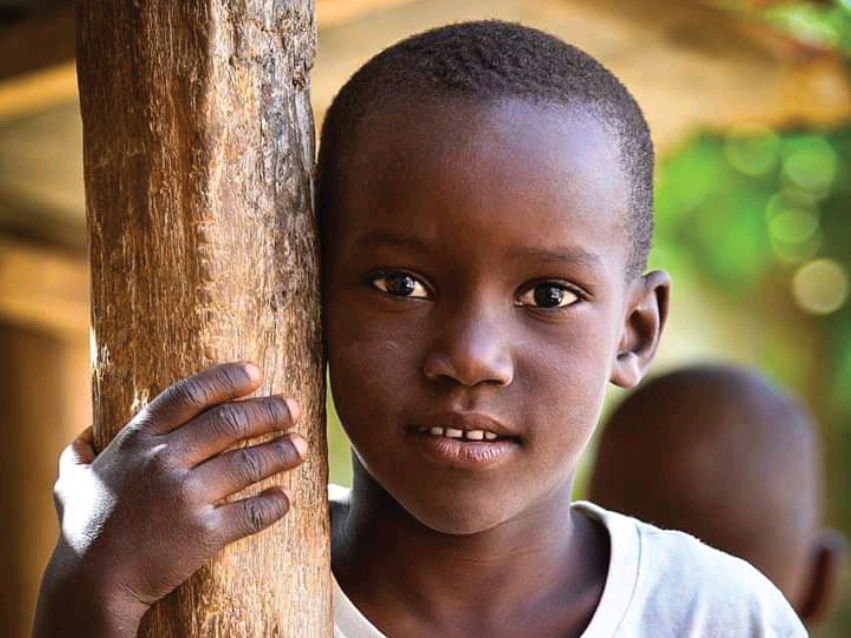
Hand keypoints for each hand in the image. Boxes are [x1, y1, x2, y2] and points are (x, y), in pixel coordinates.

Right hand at [40, 363, 306, 625]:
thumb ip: (78, 452)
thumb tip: (87, 432)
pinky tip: (286, 497)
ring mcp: (184, 497)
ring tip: (301, 446)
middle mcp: (163, 460)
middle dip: (269, 410)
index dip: (227, 379)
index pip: (190, 394)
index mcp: (137, 440)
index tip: (257, 372)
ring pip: (248, 463)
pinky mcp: (202, 534)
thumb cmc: (83, 530)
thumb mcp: (70, 482)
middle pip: (230, 422)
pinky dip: (274, 504)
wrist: (90, 586)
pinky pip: (251, 513)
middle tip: (293, 407)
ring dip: (281, 452)